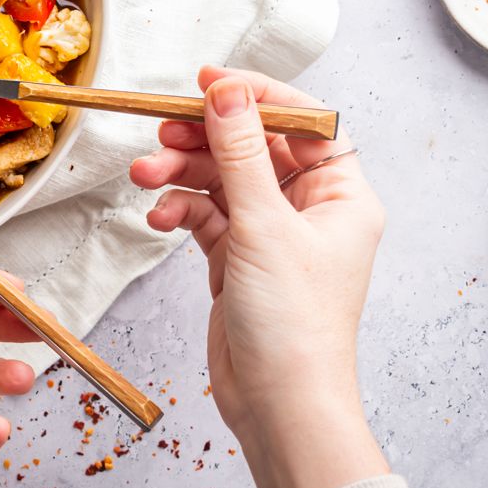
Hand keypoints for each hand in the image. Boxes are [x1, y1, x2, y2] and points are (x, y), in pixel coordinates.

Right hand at [129, 67, 389, 487]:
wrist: (278, 405)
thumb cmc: (293, 325)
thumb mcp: (263, 224)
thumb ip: (240, 151)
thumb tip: (228, 91)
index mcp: (341, 194)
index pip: (302, 121)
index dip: (257, 96)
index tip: (209, 82)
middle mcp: (310, 209)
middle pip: (252, 148)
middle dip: (204, 138)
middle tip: (162, 128)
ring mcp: (272, 235)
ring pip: (221, 180)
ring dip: (182, 173)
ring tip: (145, 175)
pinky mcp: (238, 260)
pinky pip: (205, 216)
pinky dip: (180, 211)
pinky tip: (159, 218)